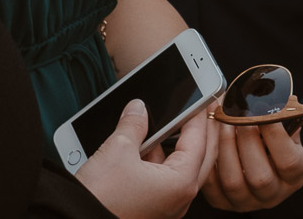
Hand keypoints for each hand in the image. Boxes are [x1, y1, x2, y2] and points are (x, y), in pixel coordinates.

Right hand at [75, 99, 218, 218]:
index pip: (199, 140)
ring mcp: (165, 206)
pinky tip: (144, 144)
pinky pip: (162, 179)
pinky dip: (158, 160)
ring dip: (174, 144)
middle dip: (197, 130)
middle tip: (196, 107)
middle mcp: (178, 199)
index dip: (199, 114)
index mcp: (181, 183)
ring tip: (166, 121)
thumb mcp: (118, 150)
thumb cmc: (100, 197)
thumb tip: (137, 108)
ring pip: (179, 167)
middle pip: (199, 155)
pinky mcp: (149, 208)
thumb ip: (133, 124)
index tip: (202, 95)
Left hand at [198, 119, 302, 211]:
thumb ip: (284, 118)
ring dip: (225, 147)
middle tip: (237, 113)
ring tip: (221, 121)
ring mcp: (247, 201)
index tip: (262, 110)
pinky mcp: (223, 202)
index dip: (275, 135)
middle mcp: (273, 194)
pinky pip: (212, 186)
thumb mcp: (287, 130)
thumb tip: (273, 96)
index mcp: (295, 176)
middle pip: (260, 177)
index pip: (289, 162)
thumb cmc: (273, 140)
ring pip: (233, 182)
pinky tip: (207, 139)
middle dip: (246, 139)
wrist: (260, 162)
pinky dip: (208, 161)